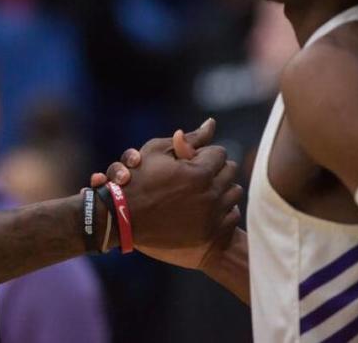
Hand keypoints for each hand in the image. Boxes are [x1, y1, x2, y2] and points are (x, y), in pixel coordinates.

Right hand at [90, 119, 242, 269]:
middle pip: (230, 172)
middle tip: (196, 175)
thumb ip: (190, 139)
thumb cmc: (137, 179)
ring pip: (234, 193)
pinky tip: (205, 208)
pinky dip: (222, 211)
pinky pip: (232, 216)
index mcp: (199, 173)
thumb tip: (212, 123)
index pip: (220, 153)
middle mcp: (209, 195)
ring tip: (202, 191)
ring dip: (221, 189)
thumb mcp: (158, 151)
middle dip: (215, 169)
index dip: (204, 154)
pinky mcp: (210, 234)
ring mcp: (211, 217)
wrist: (123, 219)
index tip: (192, 160)